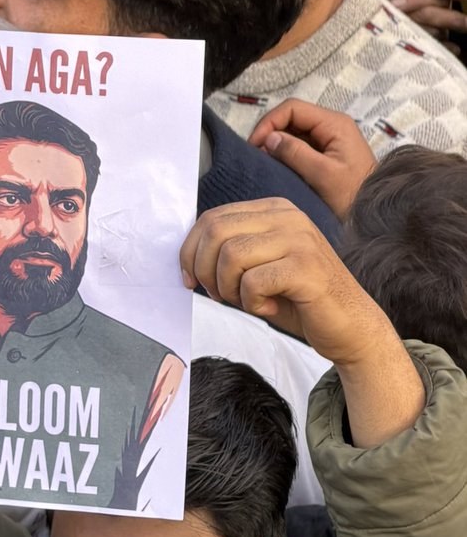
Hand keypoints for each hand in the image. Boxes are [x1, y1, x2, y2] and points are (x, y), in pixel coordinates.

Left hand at [180, 198, 378, 360]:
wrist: (349, 325)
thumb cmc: (299, 299)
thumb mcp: (259, 266)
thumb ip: (231, 252)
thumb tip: (188, 257)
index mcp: (274, 211)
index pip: (212, 218)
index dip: (190, 251)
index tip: (190, 280)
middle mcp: (287, 217)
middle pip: (216, 231)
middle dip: (203, 269)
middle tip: (218, 295)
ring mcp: (299, 239)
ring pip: (231, 255)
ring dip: (228, 288)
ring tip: (248, 301)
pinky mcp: (306, 267)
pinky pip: (253, 281)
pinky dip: (251, 302)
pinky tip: (269, 307)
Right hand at [249, 99, 375, 217]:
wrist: (375, 212)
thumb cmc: (351, 194)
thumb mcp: (322, 174)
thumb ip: (295, 153)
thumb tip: (268, 139)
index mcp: (333, 123)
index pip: (292, 108)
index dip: (269, 123)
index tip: (254, 146)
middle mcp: (331, 125)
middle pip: (291, 118)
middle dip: (270, 133)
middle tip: (256, 157)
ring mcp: (328, 139)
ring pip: (293, 131)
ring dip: (276, 145)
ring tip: (264, 163)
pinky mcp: (325, 153)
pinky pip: (299, 146)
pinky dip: (285, 154)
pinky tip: (276, 167)